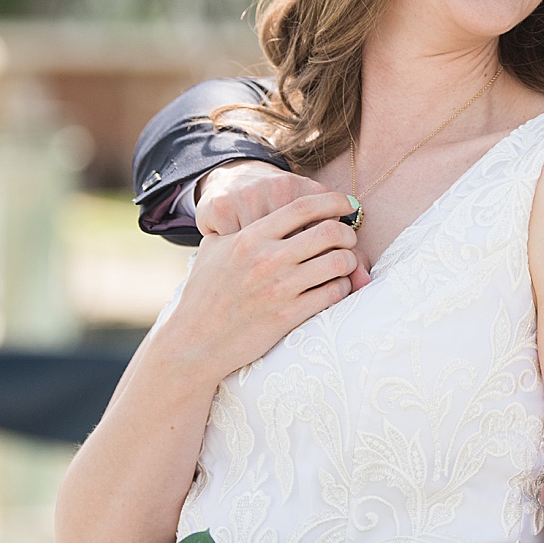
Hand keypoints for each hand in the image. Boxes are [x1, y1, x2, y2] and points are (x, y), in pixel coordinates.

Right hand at [158, 191, 364, 380]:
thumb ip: (242, 228)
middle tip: (348, 239)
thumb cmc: (205, 293)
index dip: (334, 201)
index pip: (303, 207)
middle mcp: (267, 259)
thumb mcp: (215, 249)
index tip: (348, 205)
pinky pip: (332, 294)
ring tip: (344, 264)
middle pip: (329, 232)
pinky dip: (342, 287)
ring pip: (338, 263)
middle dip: (348, 233)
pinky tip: (334, 287)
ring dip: (349, 261)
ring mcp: (279, 288)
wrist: (194, 341)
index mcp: (250, 237)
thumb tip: (272, 215)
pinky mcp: (288, 316)